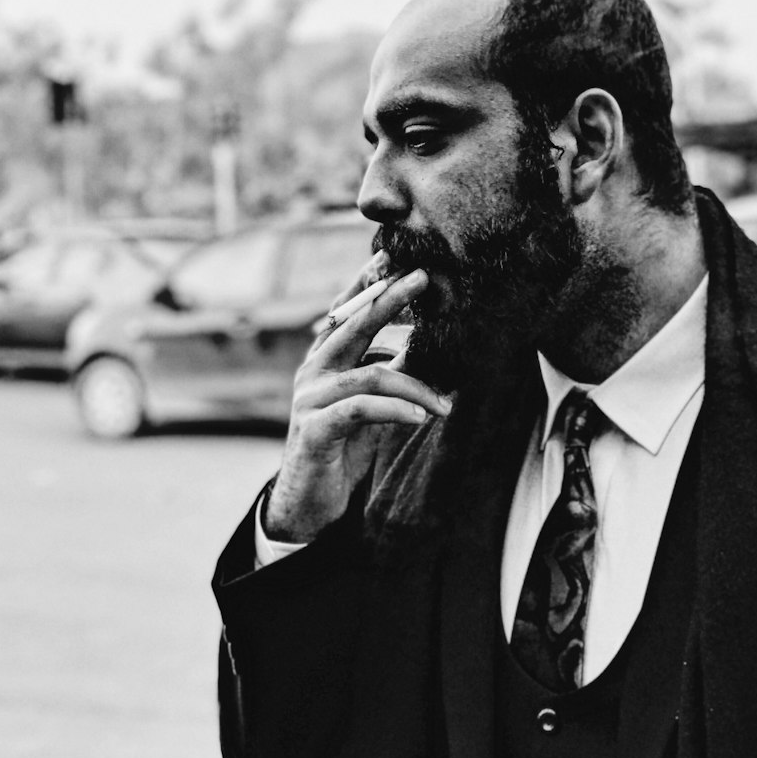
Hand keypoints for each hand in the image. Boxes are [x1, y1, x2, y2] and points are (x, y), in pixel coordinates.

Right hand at [264, 266, 450, 541]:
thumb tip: (429, 344)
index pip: (347, 311)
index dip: (368, 282)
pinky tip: (420, 418)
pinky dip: (396, 410)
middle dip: (390, 298)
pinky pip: (361, 409)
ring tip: (446, 405)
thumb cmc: (343, 447)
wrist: (310, 503)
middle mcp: (314, 371)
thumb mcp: (372, 403)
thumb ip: (391, 372)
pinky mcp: (315, 429)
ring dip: (416, 385)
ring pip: (371, 374)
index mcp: (326, 360)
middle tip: (423, 277)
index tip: (393, 254)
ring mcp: (310, 398)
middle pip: (354, 324)